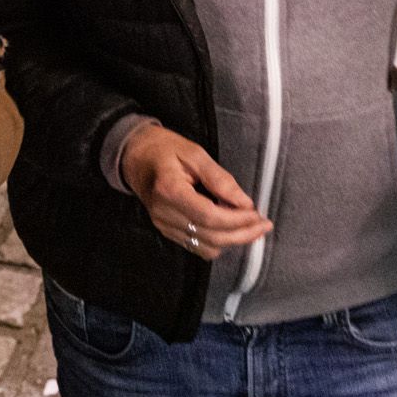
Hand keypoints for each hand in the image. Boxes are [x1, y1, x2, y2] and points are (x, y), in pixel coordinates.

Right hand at [119, 124, 269, 261]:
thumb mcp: (195, 154)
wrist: (134, 155)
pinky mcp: (166, 230)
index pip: (209, 216)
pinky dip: (218, 242)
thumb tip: (245, 203)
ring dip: (232, 241)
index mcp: (169, 190)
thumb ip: (220, 179)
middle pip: (211, 236)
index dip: (238, 220)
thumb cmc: (164, 149)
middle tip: (263, 225)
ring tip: (250, 227)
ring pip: (206, 247)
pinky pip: (197, 246)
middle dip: (242, 234)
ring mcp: (163, 225)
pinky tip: (230, 229)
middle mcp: (164, 213)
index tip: (258, 214)